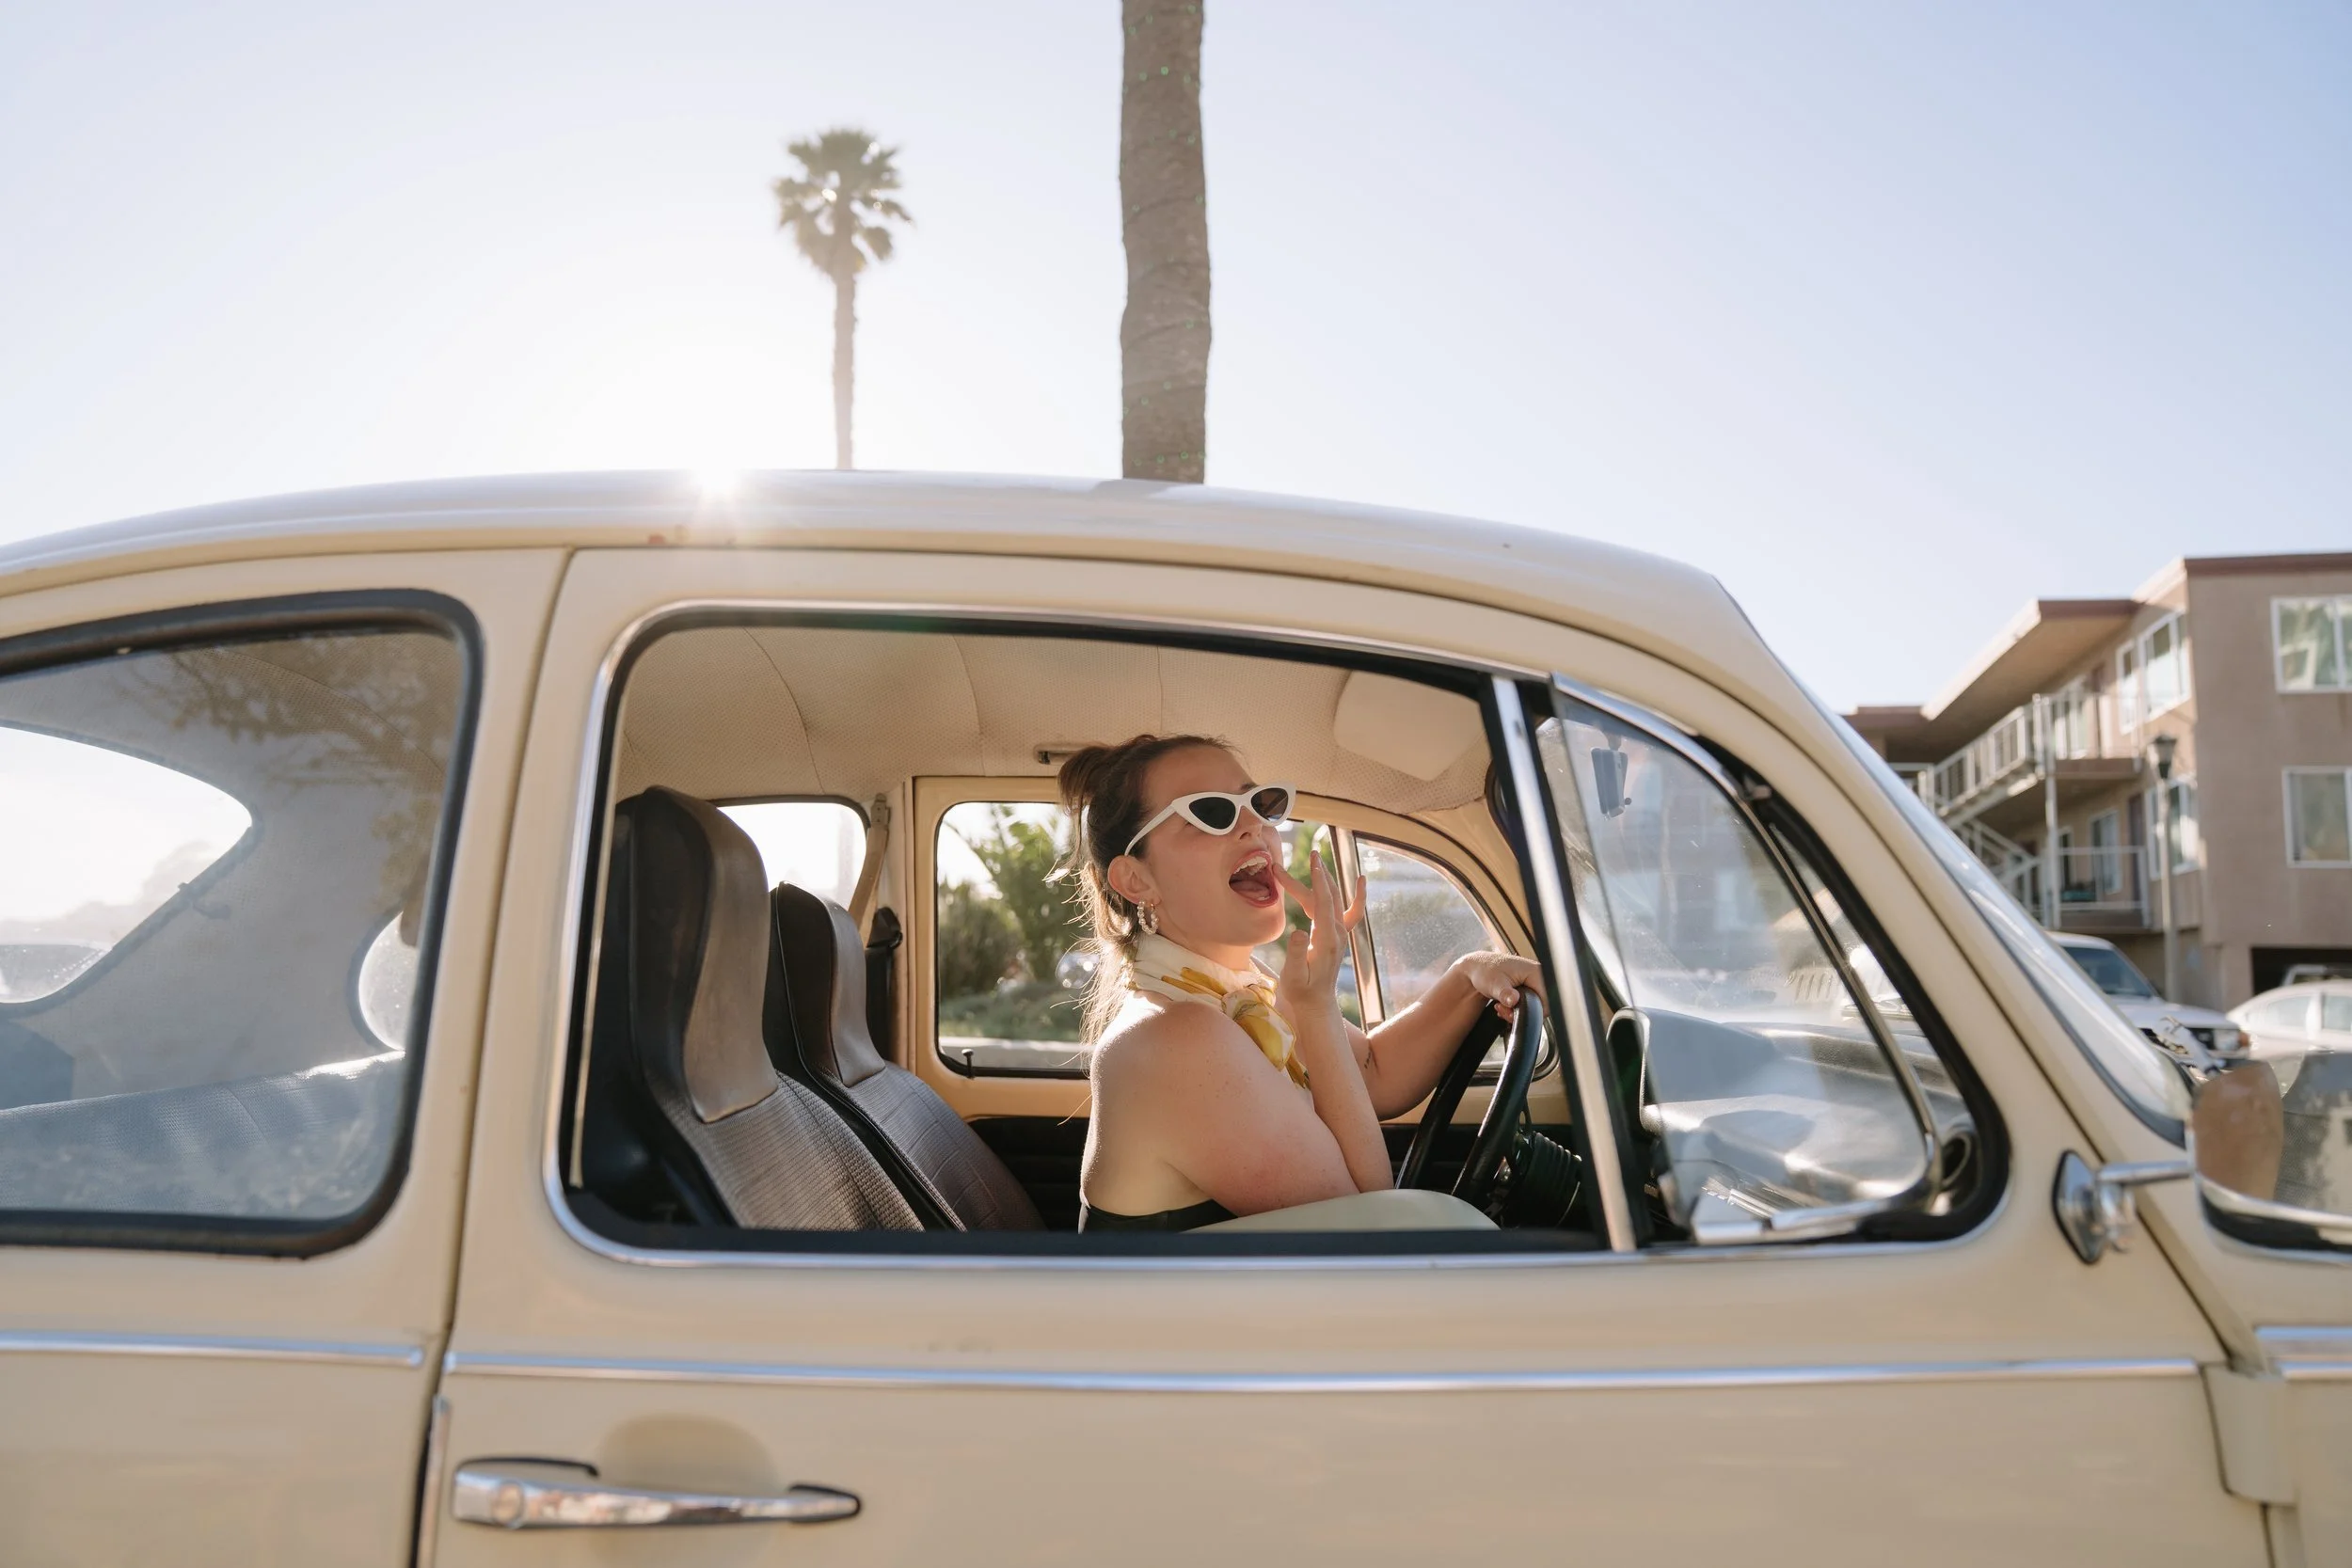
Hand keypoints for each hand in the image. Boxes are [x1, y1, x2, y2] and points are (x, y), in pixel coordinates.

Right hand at [1271, 847, 1363, 1030]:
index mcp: (1326, 940)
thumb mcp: (1293, 975)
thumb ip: (1295, 954)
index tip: (1313, 862)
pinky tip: (1361, 879)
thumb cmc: (1300, 990)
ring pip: (1335, 899)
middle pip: (1328, 897)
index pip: (1323, 903)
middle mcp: (1337, 933)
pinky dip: (1358, 895)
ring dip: (1327, 879)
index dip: (1318, 881)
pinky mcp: (1339, 935)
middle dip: (1319, 874)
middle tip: (1310, 853)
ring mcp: (1340, 933)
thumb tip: (1297, 931)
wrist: (1316, 1002)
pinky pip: (1352, 911)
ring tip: (1317, 859)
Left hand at [1453, 951, 1543, 1022]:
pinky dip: (1515, 1006)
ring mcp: (1532, 980)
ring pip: (1531, 1005)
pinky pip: (1526, 1002)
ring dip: (1515, 1009)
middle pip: (1538, 1004)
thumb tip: (1514, 1000)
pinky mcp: (1526, 985)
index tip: (1511, 1011)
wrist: (1477, 968)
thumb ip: (1505, 993)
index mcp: (1534, 971)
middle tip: (1503, 1008)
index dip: (1530, 1010)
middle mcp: (1537, 975)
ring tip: (1501, 1005)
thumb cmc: (1485, 971)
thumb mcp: (1495, 984)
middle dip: (1520, 1010)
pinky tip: (1503, 1003)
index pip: (1544, 1000)